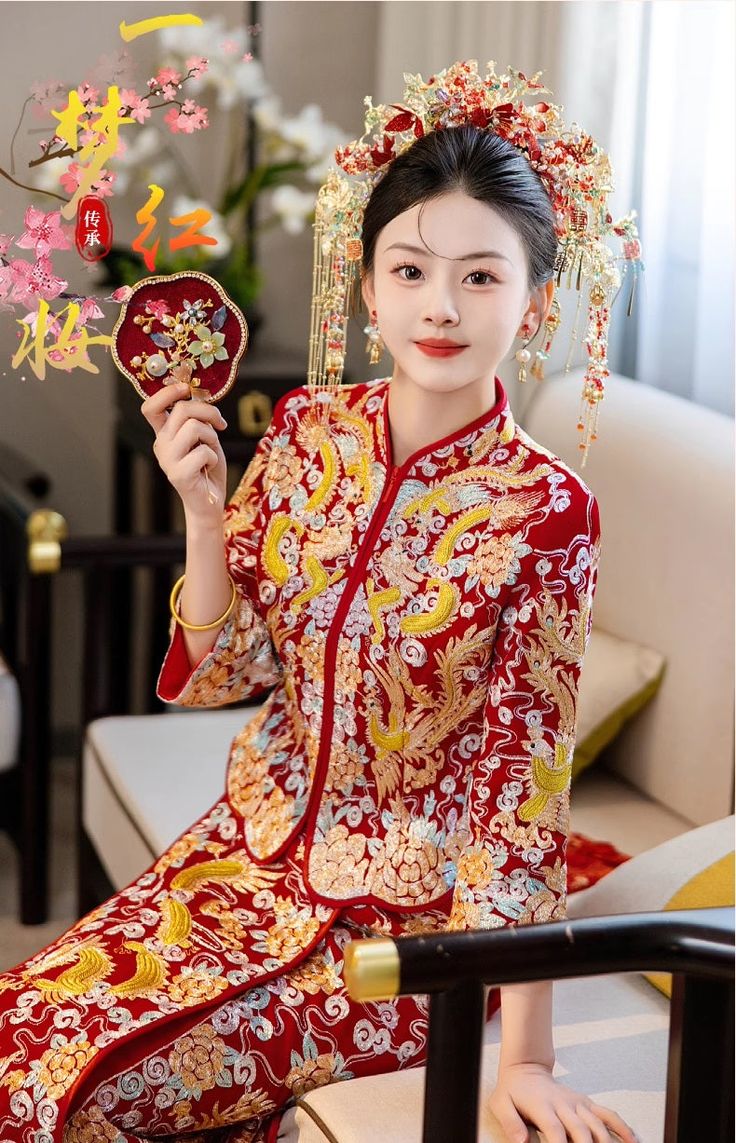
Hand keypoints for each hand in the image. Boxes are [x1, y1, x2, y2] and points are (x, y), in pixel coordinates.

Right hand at [141, 381, 227, 524]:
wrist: (210, 502)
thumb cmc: (208, 468)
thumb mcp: (204, 437)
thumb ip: (197, 419)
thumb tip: (200, 396)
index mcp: (163, 433)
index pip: (151, 407)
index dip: (166, 392)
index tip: (185, 388)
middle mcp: (160, 444)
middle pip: (181, 410)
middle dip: (208, 412)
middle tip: (220, 424)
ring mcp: (167, 459)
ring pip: (194, 427)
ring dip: (211, 437)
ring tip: (211, 451)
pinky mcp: (178, 473)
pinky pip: (203, 451)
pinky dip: (213, 458)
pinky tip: (208, 468)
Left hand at [488, 1062, 638, 1142]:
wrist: (526, 1069)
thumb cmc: (513, 1092)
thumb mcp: (500, 1104)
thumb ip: (510, 1122)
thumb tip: (520, 1142)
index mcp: (542, 1106)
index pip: (554, 1129)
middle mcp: (563, 1104)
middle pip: (580, 1129)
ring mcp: (578, 1103)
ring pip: (596, 1124)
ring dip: (606, 1142)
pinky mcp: (586, 1103)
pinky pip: (607, 1114)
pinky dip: (621, 1127)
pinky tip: (632, 1141)